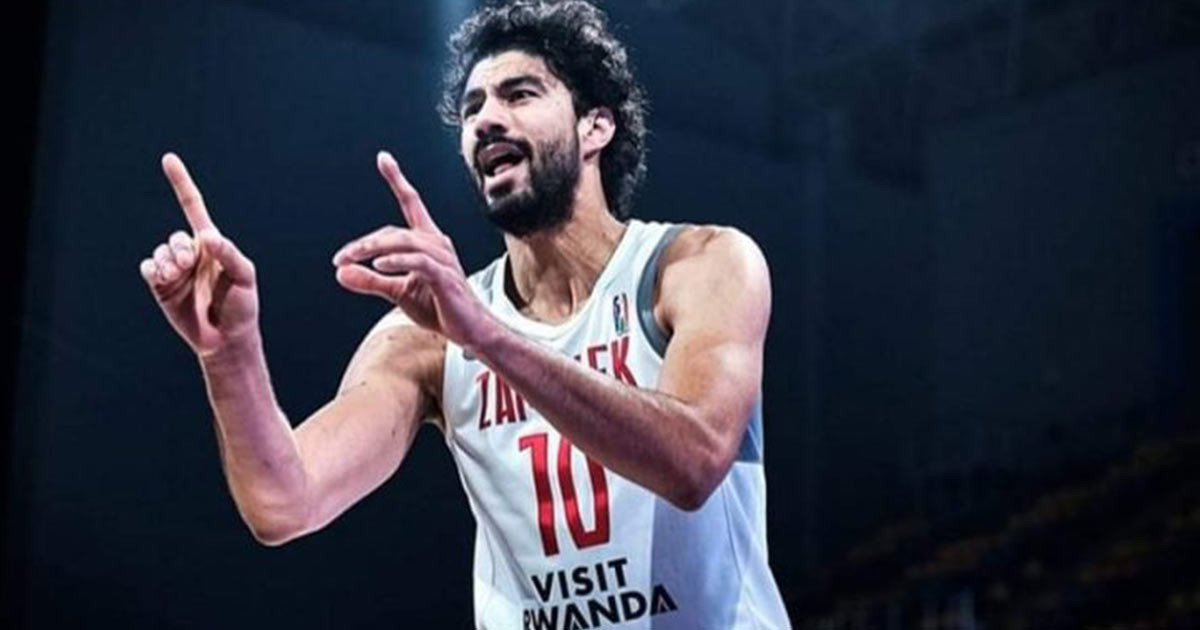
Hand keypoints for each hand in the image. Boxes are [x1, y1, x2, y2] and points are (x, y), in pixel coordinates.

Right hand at [139, 153, 259, 357]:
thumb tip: (205, 237)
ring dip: (169, 262)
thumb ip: (228, 253)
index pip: (194, 208)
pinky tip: (165, 280)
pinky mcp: (161, 287)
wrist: (227, 339)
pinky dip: (154, 271)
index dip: (181, 184)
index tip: (168, 159)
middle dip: (181, 249)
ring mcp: (176, 270)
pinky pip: (148, 268)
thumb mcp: (245, 277)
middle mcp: (192, 254)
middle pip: (176, 236)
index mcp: (213, 246)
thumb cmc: (242, 307)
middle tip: (190, 265)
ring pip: (160, 252)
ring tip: (180, 278)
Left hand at [333, 151, 497, 350]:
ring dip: (373, 249)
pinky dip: (396, 262)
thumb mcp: (397, 292)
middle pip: (395, 231)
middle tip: (340, 257)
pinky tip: (379, 265)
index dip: (398, 180)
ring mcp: (443, 259)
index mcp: (428, 242)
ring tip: (350, 260)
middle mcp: (437, 243)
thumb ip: (370, 280)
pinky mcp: (444, 276)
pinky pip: (418, 262)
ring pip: (403, 242)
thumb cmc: (440, 308)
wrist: (470, 331)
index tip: (384, 158)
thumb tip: (340, 273)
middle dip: (364, 242)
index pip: (411, 204)